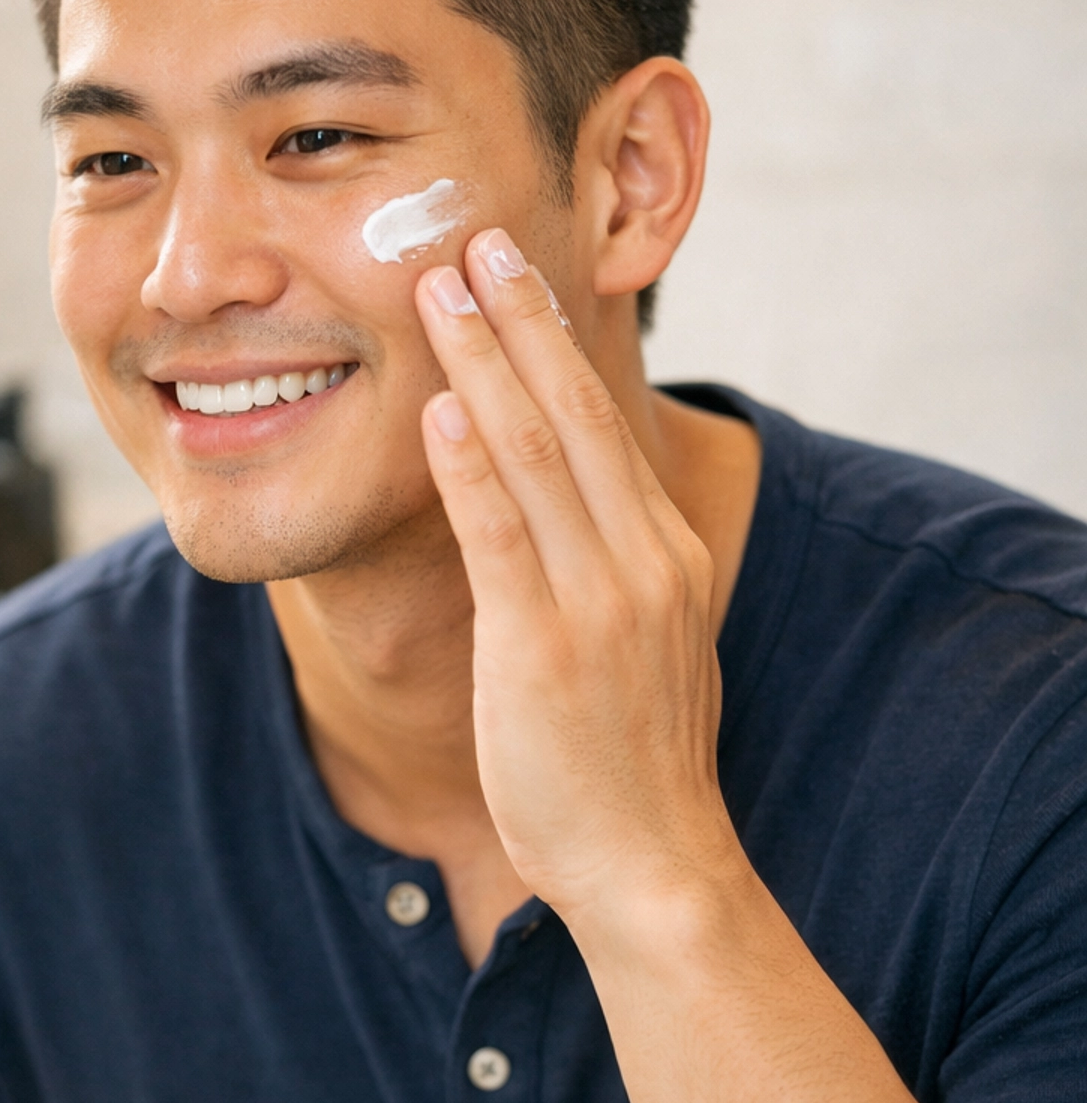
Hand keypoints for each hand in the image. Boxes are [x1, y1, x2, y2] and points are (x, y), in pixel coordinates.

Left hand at [415, 228, 740, 940]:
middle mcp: (644, 559)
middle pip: (573, 410)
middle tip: (471, 236)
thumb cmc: (632, 766)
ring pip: (536, 452)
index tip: (514, 275)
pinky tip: (439, 406)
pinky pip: (501, 536)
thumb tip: (558, 522)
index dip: (553, 339)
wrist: (656, 865)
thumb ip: (606, 575)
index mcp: (666, 553)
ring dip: (484, 361)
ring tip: (437, 289)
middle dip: (520, 316)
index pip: (603, 421)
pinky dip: (470, 464)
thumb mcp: (641, 648)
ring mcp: (600, 601)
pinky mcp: (544, 648)